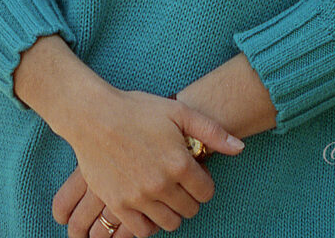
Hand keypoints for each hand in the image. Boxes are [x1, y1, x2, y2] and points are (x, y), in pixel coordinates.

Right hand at [58, 88, 243, 237]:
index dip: (204, 182)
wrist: (94, 116)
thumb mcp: (179, 111)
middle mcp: (161, 185)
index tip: (194, 171)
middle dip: (189, 197)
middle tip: (179, 181)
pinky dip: (149, 223)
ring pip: (169, 223)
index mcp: (180, 163)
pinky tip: (148, 205)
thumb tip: (240, 148)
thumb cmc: (138, 109)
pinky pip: (142, 231)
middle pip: (189, 209)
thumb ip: (212, 132)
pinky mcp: (119, 205)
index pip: (206, 192)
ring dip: (172, 211)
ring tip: (165, 192)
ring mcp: (139, 198)